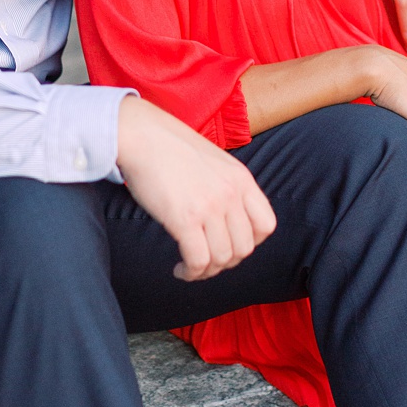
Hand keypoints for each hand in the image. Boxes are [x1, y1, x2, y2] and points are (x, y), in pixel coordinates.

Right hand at [117, 94, 276, 280]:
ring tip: (191, 268)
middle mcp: (231, 194)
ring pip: (222, 258)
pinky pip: (199, 260)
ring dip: (207, 271)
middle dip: (226, 261)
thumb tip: (221, 214)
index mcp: (241, 178)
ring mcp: (210, 207)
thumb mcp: (211, 160)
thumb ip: (224, 184)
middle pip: (244, 248)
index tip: (229, 244)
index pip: (266, 225)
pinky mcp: (185, 219)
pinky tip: (180, 269)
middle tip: (207, 260)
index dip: (250, 242)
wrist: (140, 134)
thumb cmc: (167, 145)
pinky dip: (191, 272)